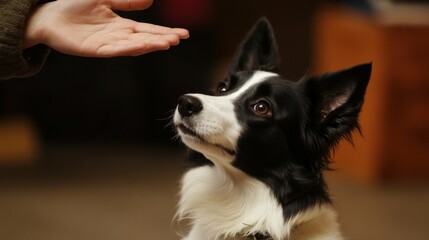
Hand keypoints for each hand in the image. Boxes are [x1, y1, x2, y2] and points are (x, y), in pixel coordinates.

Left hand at [23, 0, 189, 56]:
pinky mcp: (96, 50)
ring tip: (167, 42)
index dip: (165, 31)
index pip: (148, 29)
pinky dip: (130, 47)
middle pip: (145, 38)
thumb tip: (149, 1)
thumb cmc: (73, 7)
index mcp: (121, 25)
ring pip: (134, 46)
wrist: (49, 16)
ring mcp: (108, 44)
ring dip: (151, 44)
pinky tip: (143, 45)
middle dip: (162, 38)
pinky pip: (116, 50)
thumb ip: (126, 0)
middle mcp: (118, 36)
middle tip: (179, 38)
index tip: (182, 33)